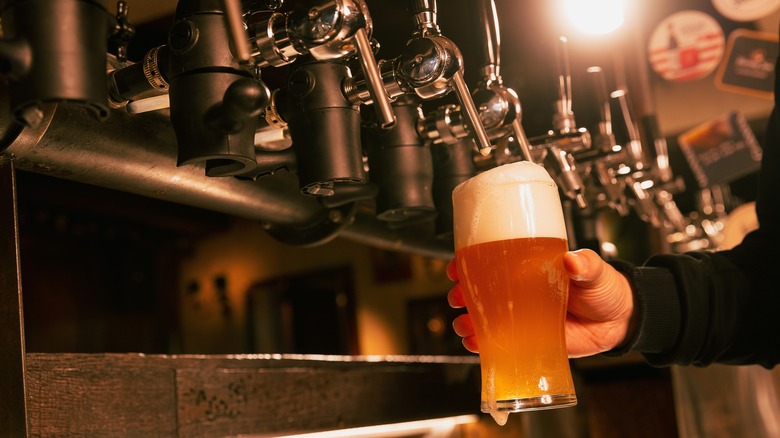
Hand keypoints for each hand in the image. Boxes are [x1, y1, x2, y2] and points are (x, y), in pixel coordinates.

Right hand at [447, 249, 634, 357]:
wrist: (619, 320)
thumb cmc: (604, 288)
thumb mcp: (595, 269)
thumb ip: (585, 264)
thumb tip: (574, 260)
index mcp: (530, 267)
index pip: (492, 260)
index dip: (470, 261)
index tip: (457, 265)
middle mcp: (520, 291)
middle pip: (481, 290)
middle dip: (462, 293)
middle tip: (457, 296)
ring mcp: (522, 316)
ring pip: (485, 317)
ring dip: (469, 320)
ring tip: (464, 323)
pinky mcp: (529, 339)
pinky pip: (500, 342)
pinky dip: (484, 344)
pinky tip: (476, 343)